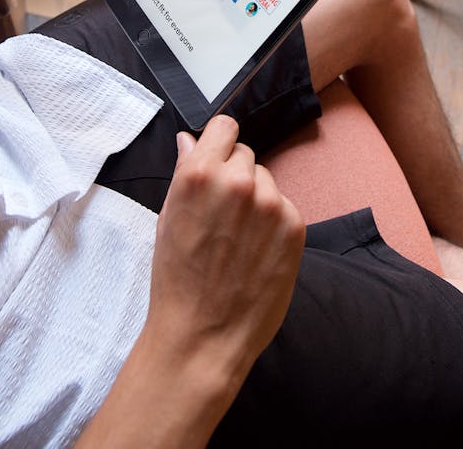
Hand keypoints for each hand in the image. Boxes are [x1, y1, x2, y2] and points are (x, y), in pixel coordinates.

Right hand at [146, 116, 304, 401]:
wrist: (203, 336)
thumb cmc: (177, 279)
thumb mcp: (168, 218)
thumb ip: (185, 172)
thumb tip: (191, 140)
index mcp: (200, 173)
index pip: (224, 126)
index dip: (219, 143)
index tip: (218, 159)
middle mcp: (238, 181)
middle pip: (245, 154)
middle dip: (235, 176)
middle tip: (222, 214)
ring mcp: (270, 203)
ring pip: (266, 181)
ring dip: (256, 199)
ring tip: (239, 238)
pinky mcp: (294, 225)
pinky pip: (284, 206)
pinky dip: (273, 223)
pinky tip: (257, 251)